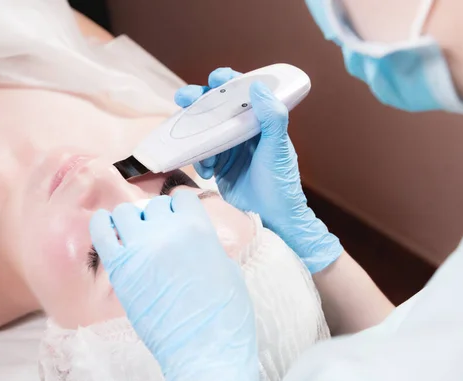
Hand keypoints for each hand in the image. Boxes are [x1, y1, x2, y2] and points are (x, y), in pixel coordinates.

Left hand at [89, 191, 259, 380]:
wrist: (204, 349)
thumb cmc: (223, 315)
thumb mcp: (227, 267)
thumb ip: (208, 243)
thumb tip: (196, 235)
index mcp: (197, 227)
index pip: (180, 198)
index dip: (179, 209)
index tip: (177, 220)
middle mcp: (166, 231)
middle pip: (154, 205)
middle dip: (157, 218)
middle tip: (160, 238)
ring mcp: (140, 249)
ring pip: (125, 212)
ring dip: (132, 221)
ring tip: (137, 238)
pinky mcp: (119, 268)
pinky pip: (101, 231)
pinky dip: (103, 225)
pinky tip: (110, 231)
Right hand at [174, 67, 341, 272]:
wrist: (272, 220)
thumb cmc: (280, 185)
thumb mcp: (277, 149)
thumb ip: (272, 117)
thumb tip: (258, 86)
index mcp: (261, 122)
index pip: (243, 94)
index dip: (228, 82)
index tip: (215, 77)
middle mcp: (244, 132)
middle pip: (217, 108)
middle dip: (199, 102)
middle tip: (182, 98)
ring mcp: (230, 149)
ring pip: (205, 130)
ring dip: (197, 135)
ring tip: (201, 151)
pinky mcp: (219, 166)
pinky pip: (201, 153)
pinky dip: (199, 158)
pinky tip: (205, 171)